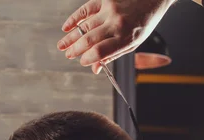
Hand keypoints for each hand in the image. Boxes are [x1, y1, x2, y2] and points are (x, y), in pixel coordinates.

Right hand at [58, 0, 175, 73]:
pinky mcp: (105, 0)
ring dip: (70, 37)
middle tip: (67, 55)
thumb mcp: (132, 44)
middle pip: (88, 40)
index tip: (81, 61)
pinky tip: (66, 27)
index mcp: (125, 39)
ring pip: (84, 26)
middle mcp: (116, 24)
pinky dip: (74, 19)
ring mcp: (109, 11)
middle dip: (74, 50)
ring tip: (62, 45)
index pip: (99, 52)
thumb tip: (94, 69)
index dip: (87, 59)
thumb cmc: (142, 24)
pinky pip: (85, 10)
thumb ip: (112, 55)